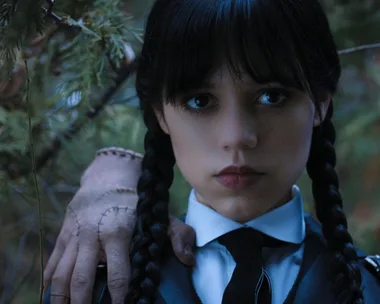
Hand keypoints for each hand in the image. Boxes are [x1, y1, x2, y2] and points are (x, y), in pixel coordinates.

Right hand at [43, 147, 195, 303]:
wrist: (106, 178)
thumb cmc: (135, 201)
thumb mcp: (159, 214)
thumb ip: (177, 235)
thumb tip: (189, 261)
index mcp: (117, 232)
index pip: (118, 274)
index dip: (119, 297)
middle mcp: (92, 236)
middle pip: (82, 279)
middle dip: (82, 303)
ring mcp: (74, 236)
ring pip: (61, 274)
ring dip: (61, 298)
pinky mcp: (63, 234)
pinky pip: (53, 262)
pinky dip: (50, 281)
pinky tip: (52, 295)